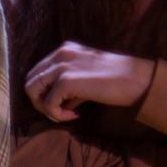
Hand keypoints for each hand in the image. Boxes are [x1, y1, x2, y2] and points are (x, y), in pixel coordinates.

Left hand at [24, 43, 155, 121]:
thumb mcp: (88, 76)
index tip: (63, 104)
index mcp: (65, 50)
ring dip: (45, 108)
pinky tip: (75, 116)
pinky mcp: (66, 80)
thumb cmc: (117, 79)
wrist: (136, 79)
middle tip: (59, 112)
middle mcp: (60, 54)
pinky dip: (58, 115)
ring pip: (32, 90)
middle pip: (30, 80)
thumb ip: (70, 86)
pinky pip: (48, 103)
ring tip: (65, 115)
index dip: (44, 92)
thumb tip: (59, 105)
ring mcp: (62, 65)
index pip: (38, 72)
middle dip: (39, 100)